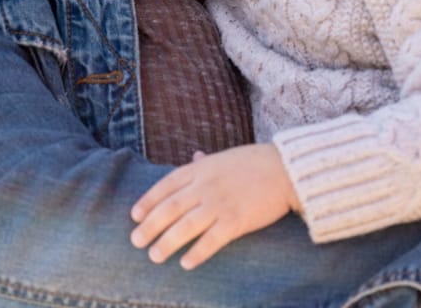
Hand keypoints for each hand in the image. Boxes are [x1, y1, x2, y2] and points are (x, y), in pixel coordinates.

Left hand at [129, 144, 297, 269]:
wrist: (286, 170)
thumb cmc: (254, 163)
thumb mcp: (225, 157)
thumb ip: (205, 161)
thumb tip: (194, 156)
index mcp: (200, 169)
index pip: (166, 185)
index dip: (148, 201)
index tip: (135, 216)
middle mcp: (205, 186)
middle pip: (170, 208)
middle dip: (150, 226)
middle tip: (136, 241)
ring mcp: (220, 203)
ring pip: (185, 226)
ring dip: (167, 242)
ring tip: (154, 256)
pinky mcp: (236, 221)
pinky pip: (211, 240)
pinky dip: (197, 252)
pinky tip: (185, 263)